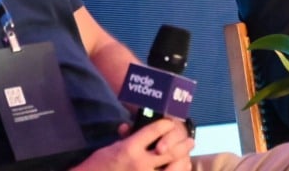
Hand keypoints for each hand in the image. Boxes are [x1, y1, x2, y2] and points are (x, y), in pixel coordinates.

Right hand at [71, 119, 193, 170]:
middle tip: (190, 141)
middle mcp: (140, 163)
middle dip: (183, 145)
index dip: (166, 125)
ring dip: (182, 162)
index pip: (155, 130)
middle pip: (170, 151)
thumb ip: (127, 139)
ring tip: (187, 157)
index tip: (171, 123)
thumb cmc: (97, 165)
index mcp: (130, 148)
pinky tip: (179, 170)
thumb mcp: (111, 148)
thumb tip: (132, 128)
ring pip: (172, 169)